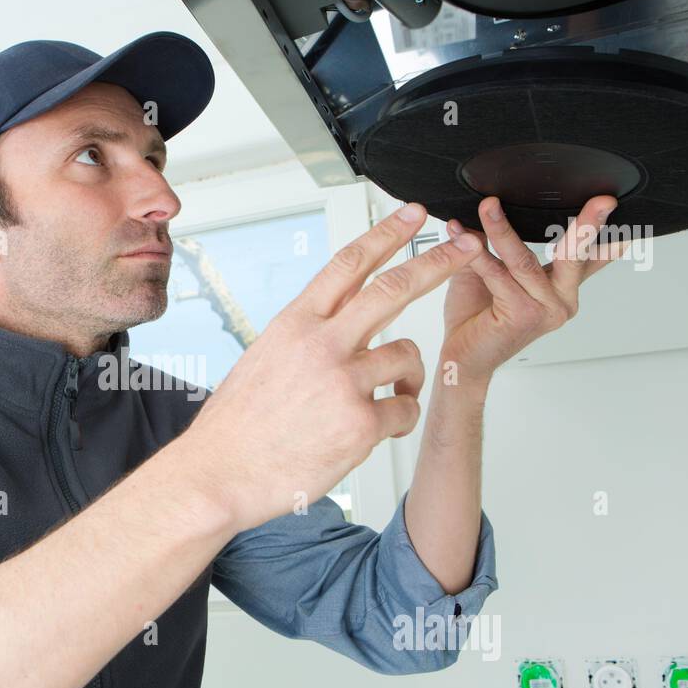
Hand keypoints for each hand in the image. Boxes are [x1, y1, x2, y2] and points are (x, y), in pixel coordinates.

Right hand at [180, 202, 486, 533]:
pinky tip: (377, 429)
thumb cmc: (237, 426)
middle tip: (468, 247)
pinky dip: (400, 419)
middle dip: (438, 263)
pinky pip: (406, 409)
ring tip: (389, 395)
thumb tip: (339, 320)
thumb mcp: (264, 359)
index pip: (348, 265)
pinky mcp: (360, 423)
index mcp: (295, 324)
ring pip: (407, 355)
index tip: (413, 214)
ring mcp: (343, 382)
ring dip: (408, 375)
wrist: (219, 473)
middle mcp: (321, 345)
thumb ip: (305, 336)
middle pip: (393, 289)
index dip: (386, 234)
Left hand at [437, 195, 630, 383]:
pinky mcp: (522, 315)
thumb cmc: (477, 318)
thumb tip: (494, 210)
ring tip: (489, 207)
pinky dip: (478, 255)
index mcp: (559, 289)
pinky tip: (463, 235)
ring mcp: (545, 310)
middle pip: (574, 255)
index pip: (587, 256)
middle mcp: (560, 300)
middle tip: (601, 202)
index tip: (615, 207)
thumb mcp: (493, 271)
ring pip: (524, 260)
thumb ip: (499, 245)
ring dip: (502, 229)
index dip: (603, 234)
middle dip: (587, 226)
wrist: (461, 357)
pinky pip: (498, 275)